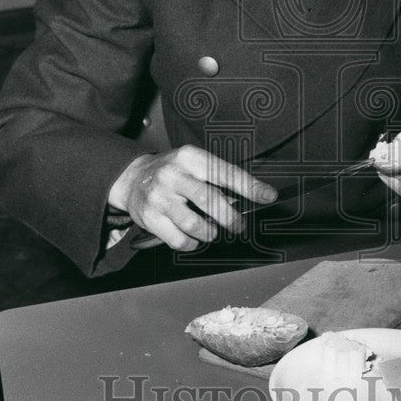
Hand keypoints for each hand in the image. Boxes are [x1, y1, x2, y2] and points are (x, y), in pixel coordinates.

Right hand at [108, 146, 277, 250]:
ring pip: (194, 224)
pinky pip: (179, 239)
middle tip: (238, 226)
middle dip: (230, 218)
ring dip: (210, 233)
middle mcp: (173, 174)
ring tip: (211, 231)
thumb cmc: (173, 172)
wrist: (132, 178)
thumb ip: (218, 177)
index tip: (268, 196)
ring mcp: (159, 197)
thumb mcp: (194, 164)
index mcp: (189, 157)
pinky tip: (193, 237)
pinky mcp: (150, 217)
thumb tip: (251, 196)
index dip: (249, 186)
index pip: (225, 172)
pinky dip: (191, 243)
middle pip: (210, 200)